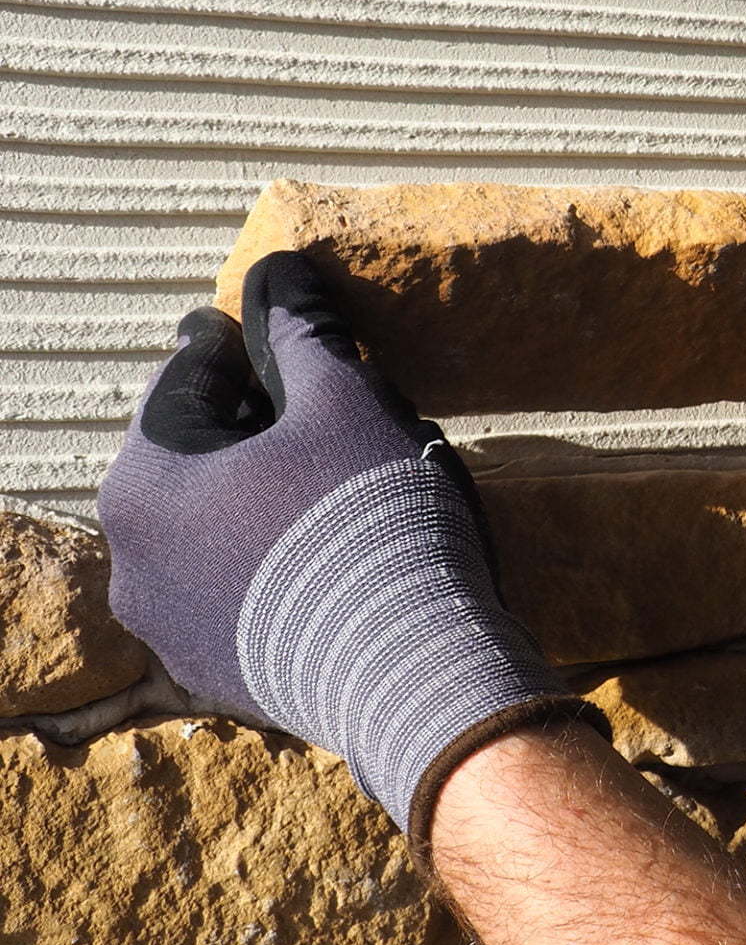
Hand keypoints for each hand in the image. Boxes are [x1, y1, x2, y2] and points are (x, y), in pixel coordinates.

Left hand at [97, 251, 586, 848]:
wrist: (416, 672)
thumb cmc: (372, 519)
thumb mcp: (347, 403)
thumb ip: (303, 333)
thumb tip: (280, 269)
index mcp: (142, 482)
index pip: (184, 381)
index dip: (238, 343)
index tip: (275, 327)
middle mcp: (130, 561)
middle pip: (194, 462)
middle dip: (251, 429)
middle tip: (322, 409)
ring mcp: (170, 630)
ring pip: (214, 531)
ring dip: (263, 499)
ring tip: (339, 486)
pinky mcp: (220, 676)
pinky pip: (241, 592)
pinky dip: (276, 562)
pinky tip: (339, 554)